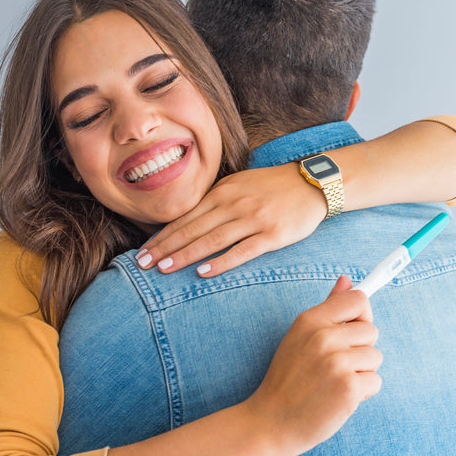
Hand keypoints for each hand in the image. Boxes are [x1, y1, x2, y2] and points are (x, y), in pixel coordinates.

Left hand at [135, 165, 326, 276]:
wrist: (312, 183)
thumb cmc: (271, 187)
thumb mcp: (238, 185)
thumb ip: (214, 202)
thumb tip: (185, 222)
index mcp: (222, 192)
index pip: (186, 217)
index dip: (163, 236)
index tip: (143, 251)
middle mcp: (234, 204)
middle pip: (193, 229)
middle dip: (165, 248)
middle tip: (142, 264)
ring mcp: (253, 219)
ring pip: (212, 240)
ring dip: (185, 255)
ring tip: (164, 269)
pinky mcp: (273, 234)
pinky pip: (242, 251)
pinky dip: (221, 262)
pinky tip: (203, 272)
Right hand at [244, 276, 382, 455]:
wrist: (270, 421)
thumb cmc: (287, 379)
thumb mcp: (300, 336)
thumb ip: (328, 308)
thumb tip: (347, 280)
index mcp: (310, 319)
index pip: (357, 299)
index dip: (361, 316)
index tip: (353, 331)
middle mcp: (323, 336)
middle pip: (372, 331)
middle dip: (360, 350)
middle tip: (334, 366)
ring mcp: (336, 362)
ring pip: (375, 358)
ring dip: (361, 373)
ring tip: (333, 383)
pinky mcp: (349, 388)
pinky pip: (375, 382)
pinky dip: (362, 393)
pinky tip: (338, 398)